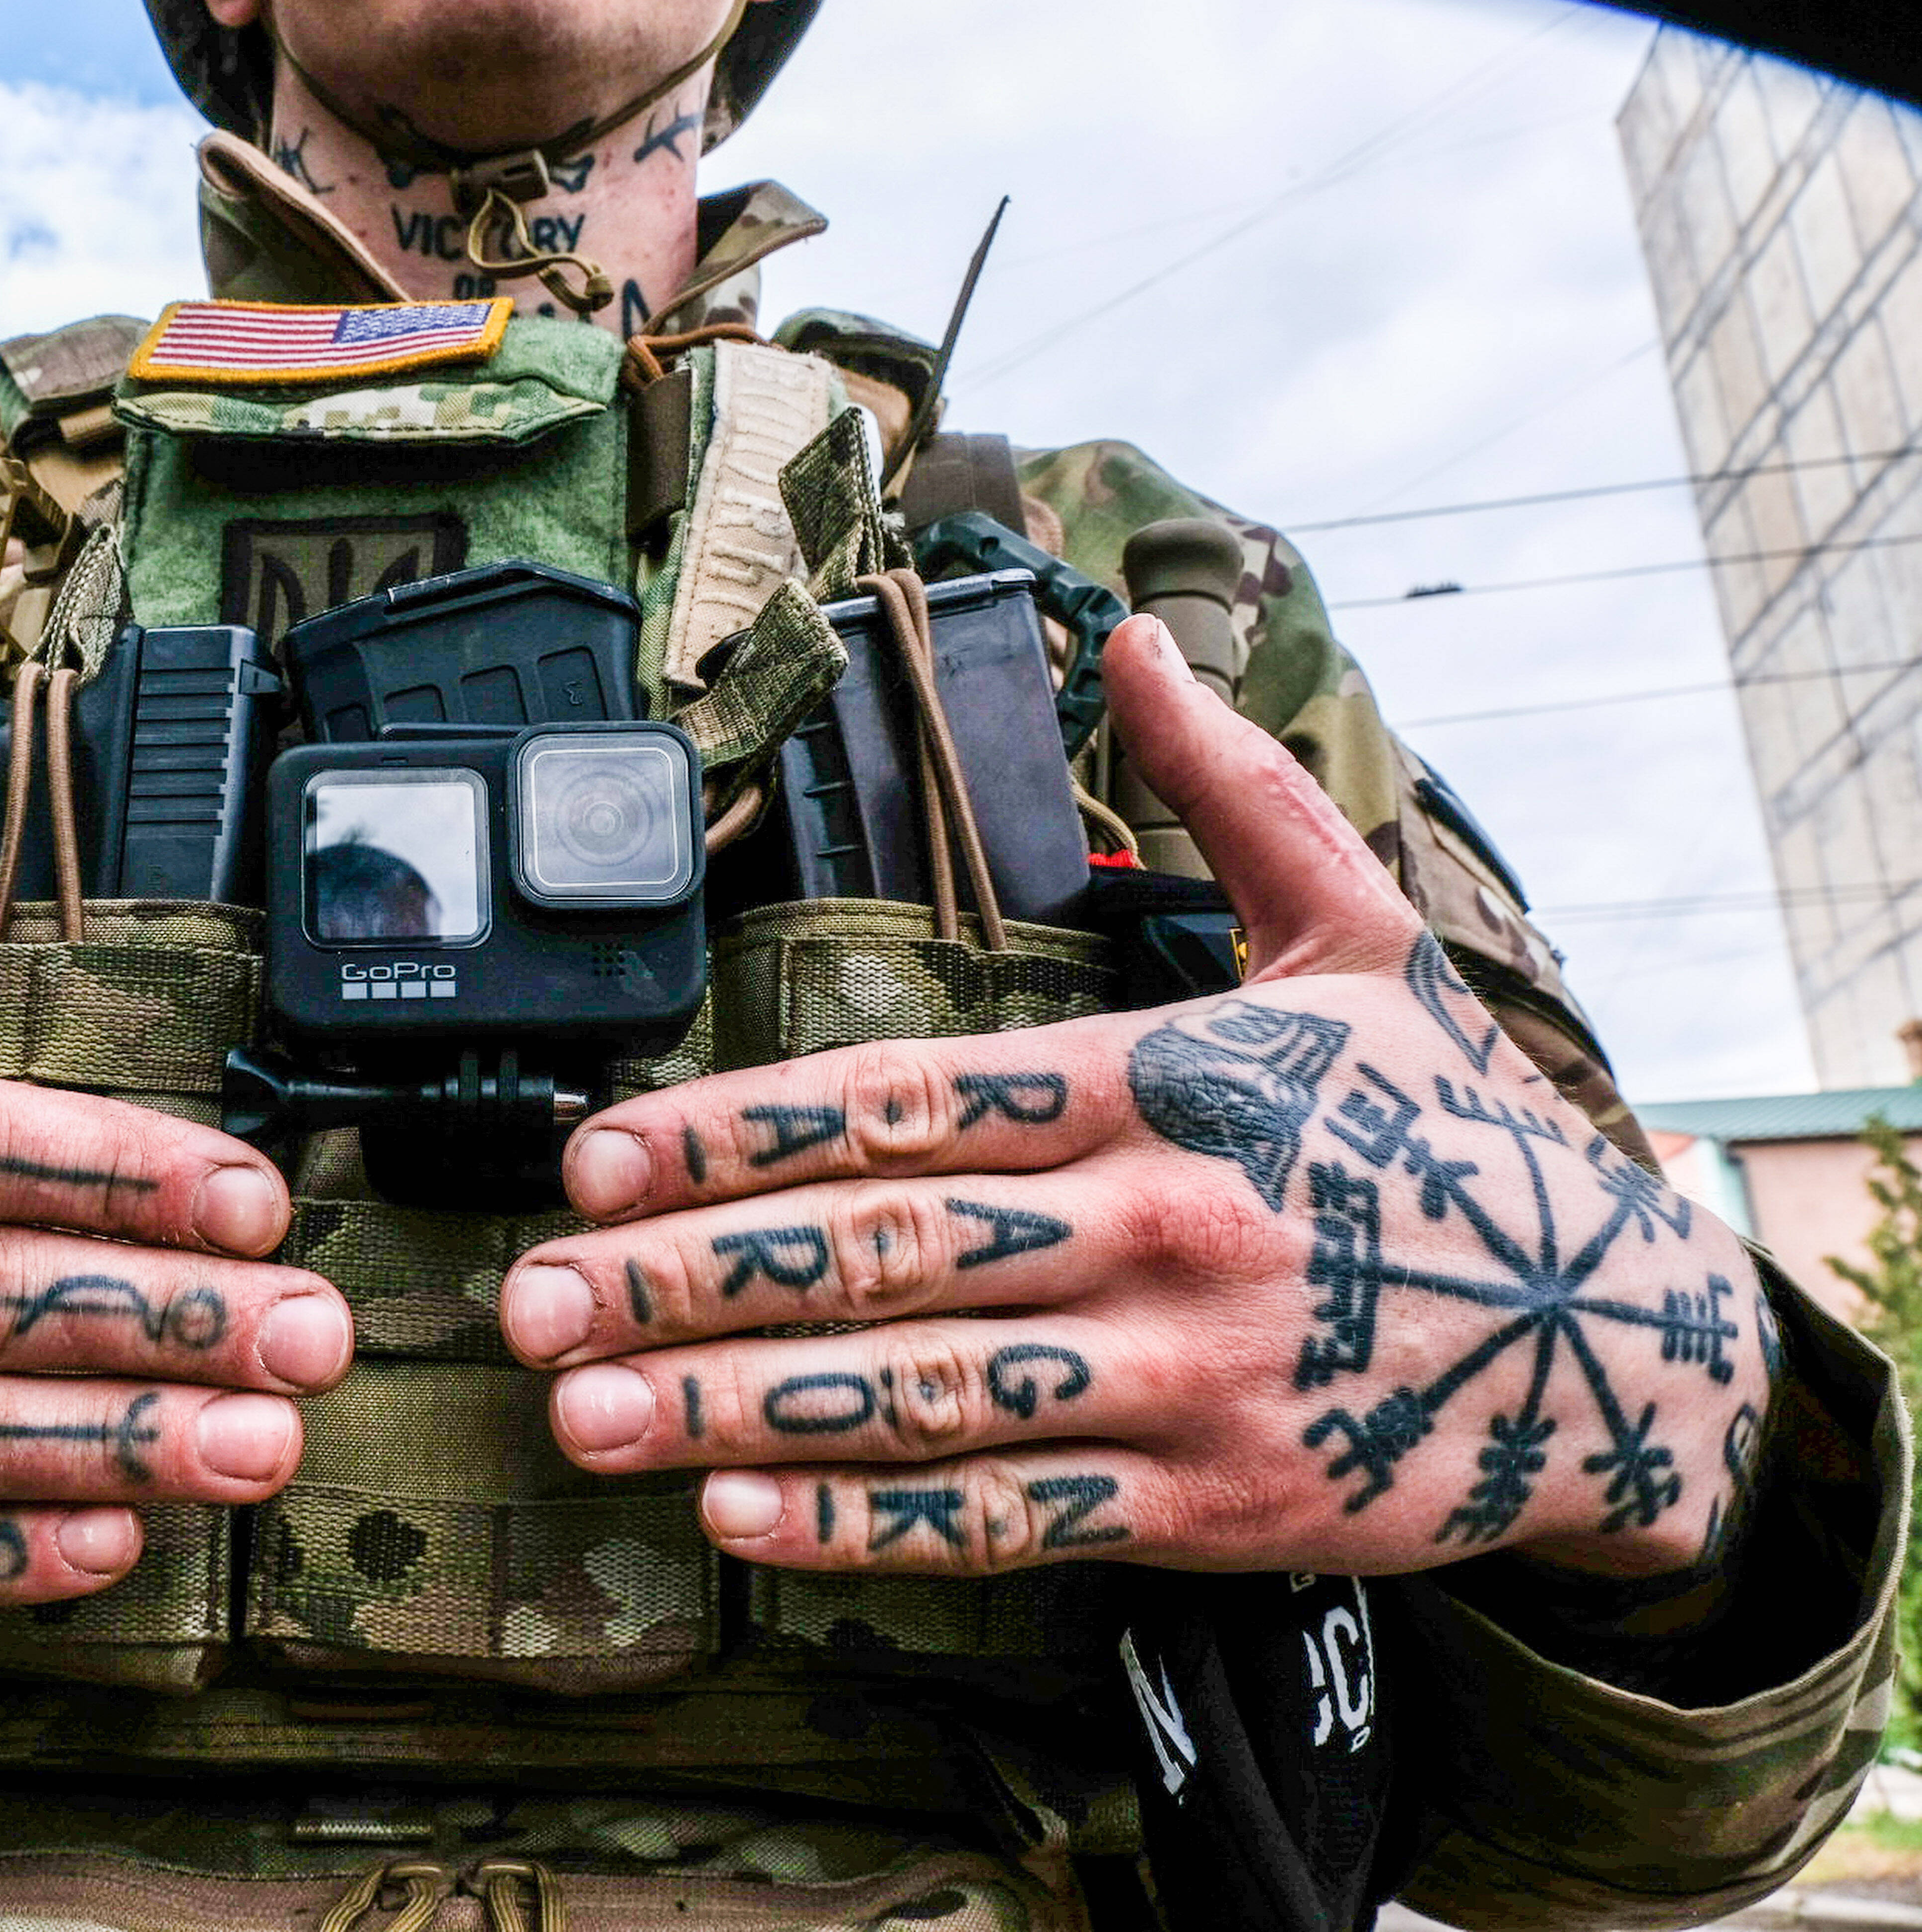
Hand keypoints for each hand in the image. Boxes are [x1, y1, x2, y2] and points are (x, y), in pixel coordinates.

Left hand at [498, 617, 1766, 1585]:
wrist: (1625, 1346)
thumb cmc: (1452, 1131)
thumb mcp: (1363, 935)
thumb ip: (1235, 790)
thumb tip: (1141, 636)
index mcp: (1166, 1085)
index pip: (902, 1101)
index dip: (732, 1134)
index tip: (594, 1160)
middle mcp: (1161, 1227)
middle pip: (879, 1251)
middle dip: (683, 1280)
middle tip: (530, 1305)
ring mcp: (1186, 1376)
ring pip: (916, 1393)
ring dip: (730, 1408)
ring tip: (582, 1417)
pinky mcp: (1212, 1504)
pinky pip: (1003, 1517)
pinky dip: (860, 1519)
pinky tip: (733, 1512)